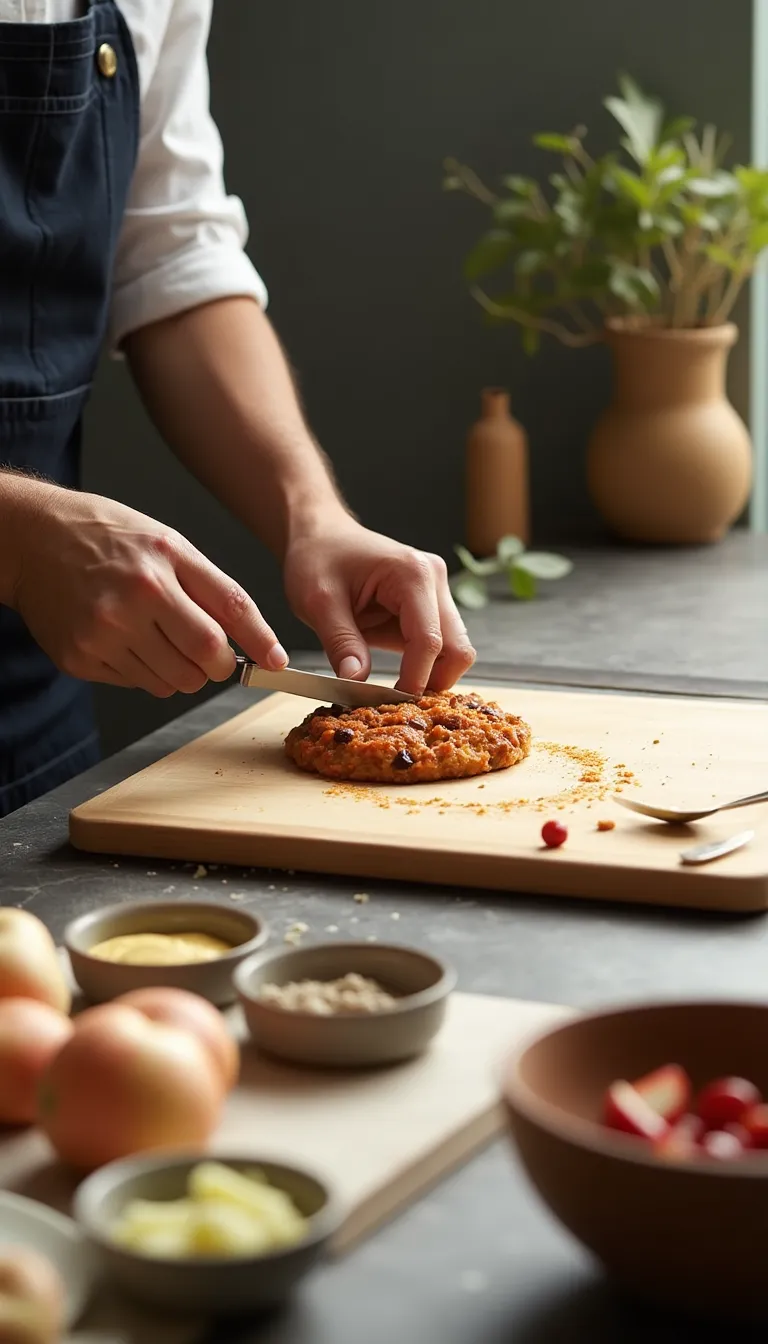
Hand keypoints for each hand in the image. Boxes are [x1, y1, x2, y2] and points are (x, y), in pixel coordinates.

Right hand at [9, 483, 286, 696]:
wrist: (33, 540)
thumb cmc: (108, 538)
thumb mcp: (168, 544)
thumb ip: (212, 588)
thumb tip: (255, 641)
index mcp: (164, 561)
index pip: (230, 611)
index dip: (260, 642)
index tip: (276, 661)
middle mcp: (136, 597)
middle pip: (206, 658)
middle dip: (217, 664)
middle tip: (209, 653)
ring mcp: (105, 632)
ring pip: (174, 682)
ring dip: (182, 672)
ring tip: (159, 638)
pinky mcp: (81, 658)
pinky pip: (138, 685)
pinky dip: (145, 672)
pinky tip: (126, 640)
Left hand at [284, 516, 475, 693]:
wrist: (320, 534)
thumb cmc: (317, 558)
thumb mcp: (317, 601)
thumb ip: (340, 642)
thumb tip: (355, 682)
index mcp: (413, 574)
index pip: (429, 640)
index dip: (414, 679)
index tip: (388, 705)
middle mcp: (435, 581)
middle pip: (457, 648)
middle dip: (432, 681)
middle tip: (395, 704)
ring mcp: (437, 593)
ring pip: (454, 650)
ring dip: (429, 676)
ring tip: (391, 692)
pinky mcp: (429, 607)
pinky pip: (438, 647)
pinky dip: (422, 667)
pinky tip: (395, 678)